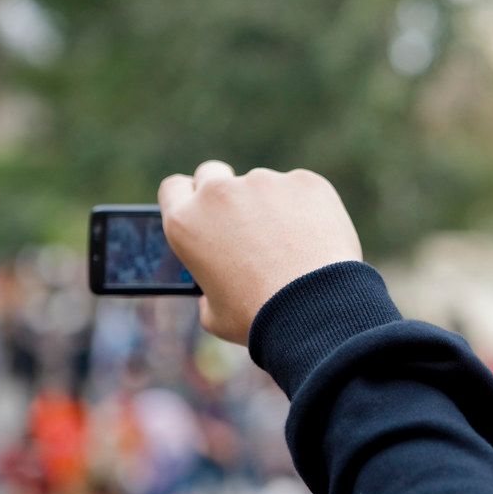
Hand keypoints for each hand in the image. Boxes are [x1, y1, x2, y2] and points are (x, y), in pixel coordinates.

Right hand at [159, 161, 362, 343]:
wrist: (315, 310)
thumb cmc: (262, 319)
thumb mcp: (215, 315)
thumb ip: (207, 289)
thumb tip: (215, 286)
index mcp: (186, 223)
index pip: (174, 188)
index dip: (189, 198)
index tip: (203, 209)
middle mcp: (220, 194)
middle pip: (213, 174)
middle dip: (226, 194)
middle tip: (247, 225)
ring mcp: (264, 182)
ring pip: (264, 186)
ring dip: (272, 206)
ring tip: (293, 248)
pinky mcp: (305, 182)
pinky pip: (302, 191)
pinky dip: (308, 209)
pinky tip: (317, 239)